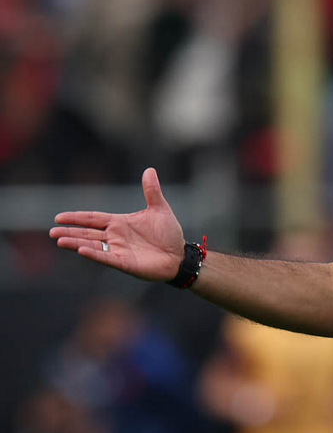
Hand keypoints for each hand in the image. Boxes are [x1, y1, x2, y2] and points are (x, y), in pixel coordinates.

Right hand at [49, 168, 185, 281]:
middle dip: (70, 232)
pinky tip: (81, 250)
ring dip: (76, 243)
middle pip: (87, 232)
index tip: (59, 217)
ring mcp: (118, 250)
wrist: (180, 255)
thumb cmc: (169, 233)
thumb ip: (152, 191)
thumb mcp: (159, 209)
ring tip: (60, 240)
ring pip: (92, 245)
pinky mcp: (124, 263)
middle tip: (52, 231)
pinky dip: (94, 254)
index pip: (93, 219)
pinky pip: (106, 258)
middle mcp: (115, 236)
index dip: (77, 217)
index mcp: (120, 223)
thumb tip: (150, 169)